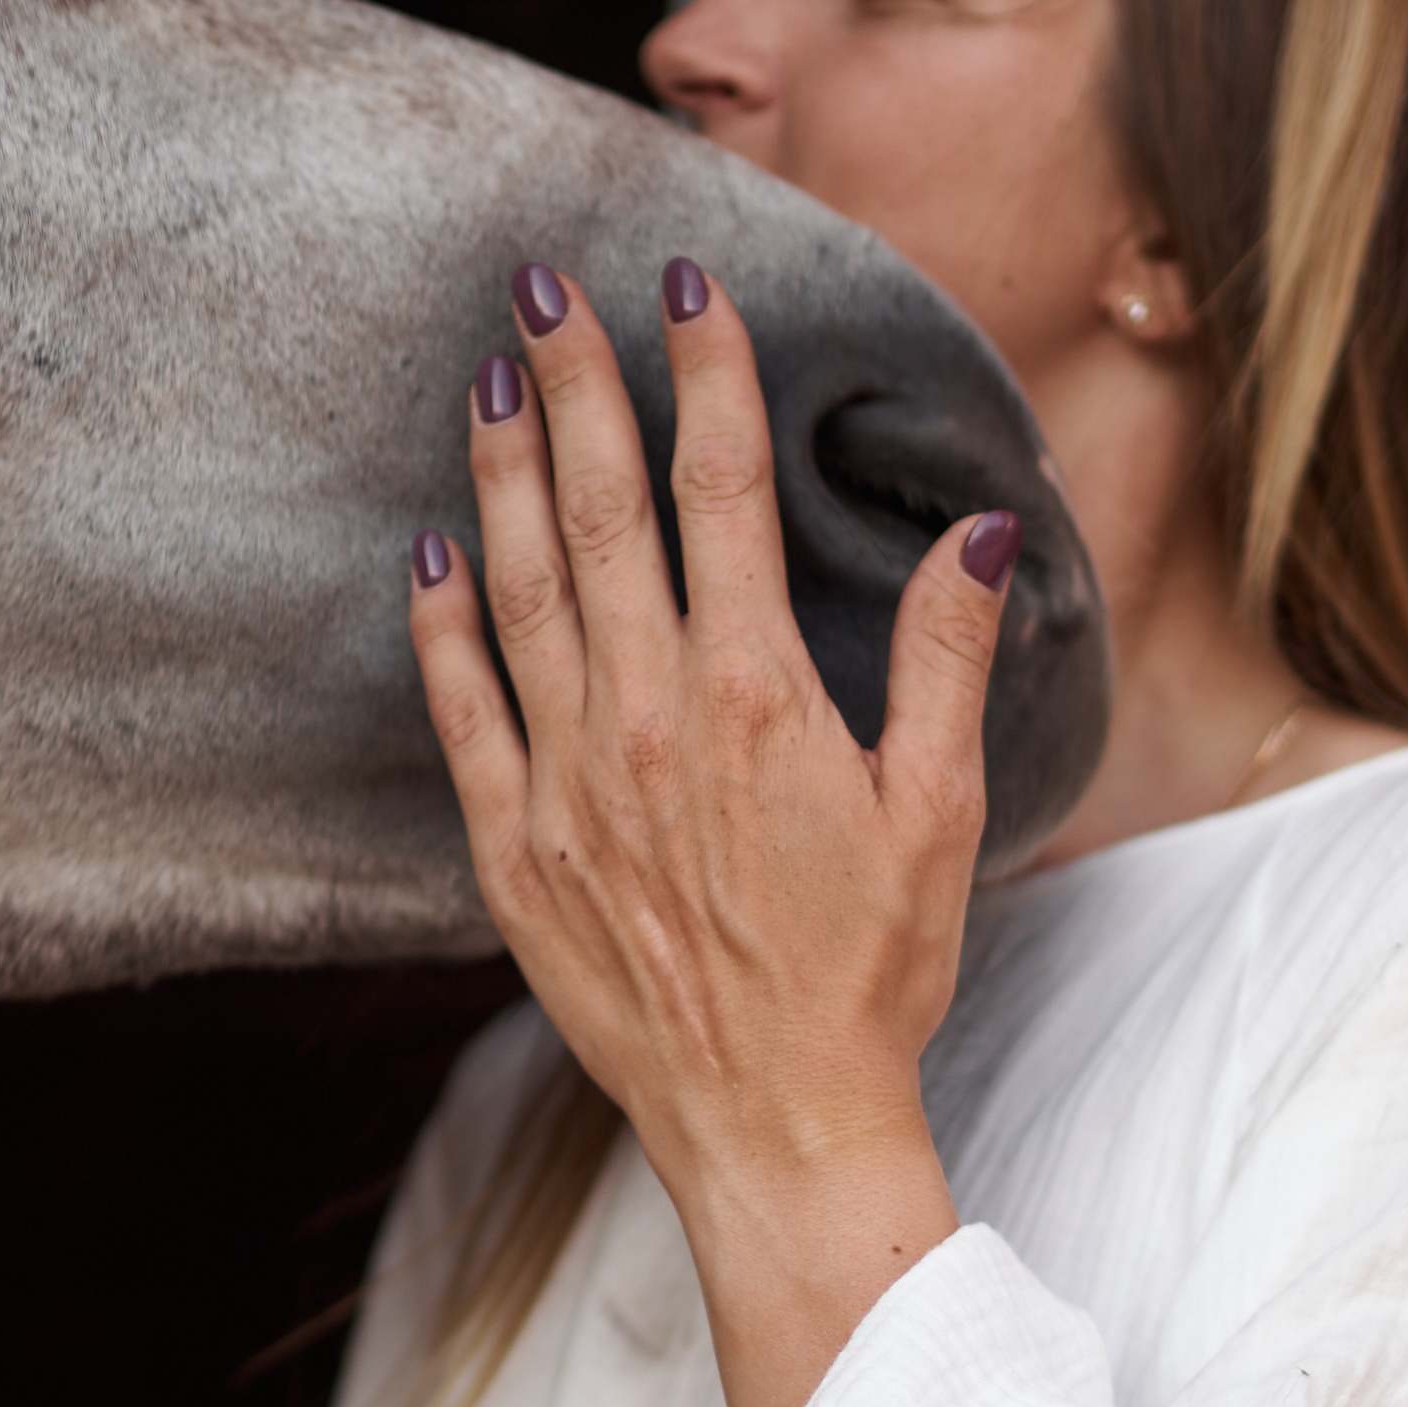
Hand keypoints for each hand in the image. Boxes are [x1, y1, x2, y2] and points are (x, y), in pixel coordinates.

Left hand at [407, 257, 1019, 1406]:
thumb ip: (944, 658)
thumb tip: (974, 525)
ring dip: (502, 473)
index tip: (686, 284)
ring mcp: (568, 784)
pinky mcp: (515, 853)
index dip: (704, 375)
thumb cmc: (871, 977)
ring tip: (492, 380)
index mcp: (757, 696)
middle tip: (543, 284)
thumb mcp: (940, 813)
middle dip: (575, 383)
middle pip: (601, 511)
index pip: (723, 492)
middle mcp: (647, 719)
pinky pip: (463, 710)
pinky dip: (442, 622)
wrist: (776, 1123)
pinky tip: (433, 551)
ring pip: (519, 589)